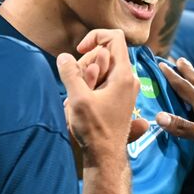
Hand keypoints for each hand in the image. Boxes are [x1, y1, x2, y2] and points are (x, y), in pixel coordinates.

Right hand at [58, 29, 145, 157]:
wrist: (105, 155)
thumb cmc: (95, 129)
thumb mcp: (78, 98)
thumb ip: (70, 73)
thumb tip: (64, 56)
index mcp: (124, 74)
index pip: (114, 37)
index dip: (94, 38)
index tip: (80, 51)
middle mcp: (128, 78)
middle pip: (104, 53)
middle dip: (86, 62)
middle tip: (78, 84)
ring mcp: (125, 88)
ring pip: (101, 68)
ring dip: (85, 76)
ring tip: (80, 98)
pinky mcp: (119, 97)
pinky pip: (102, 81)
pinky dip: (90, 86)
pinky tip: (83, 102)